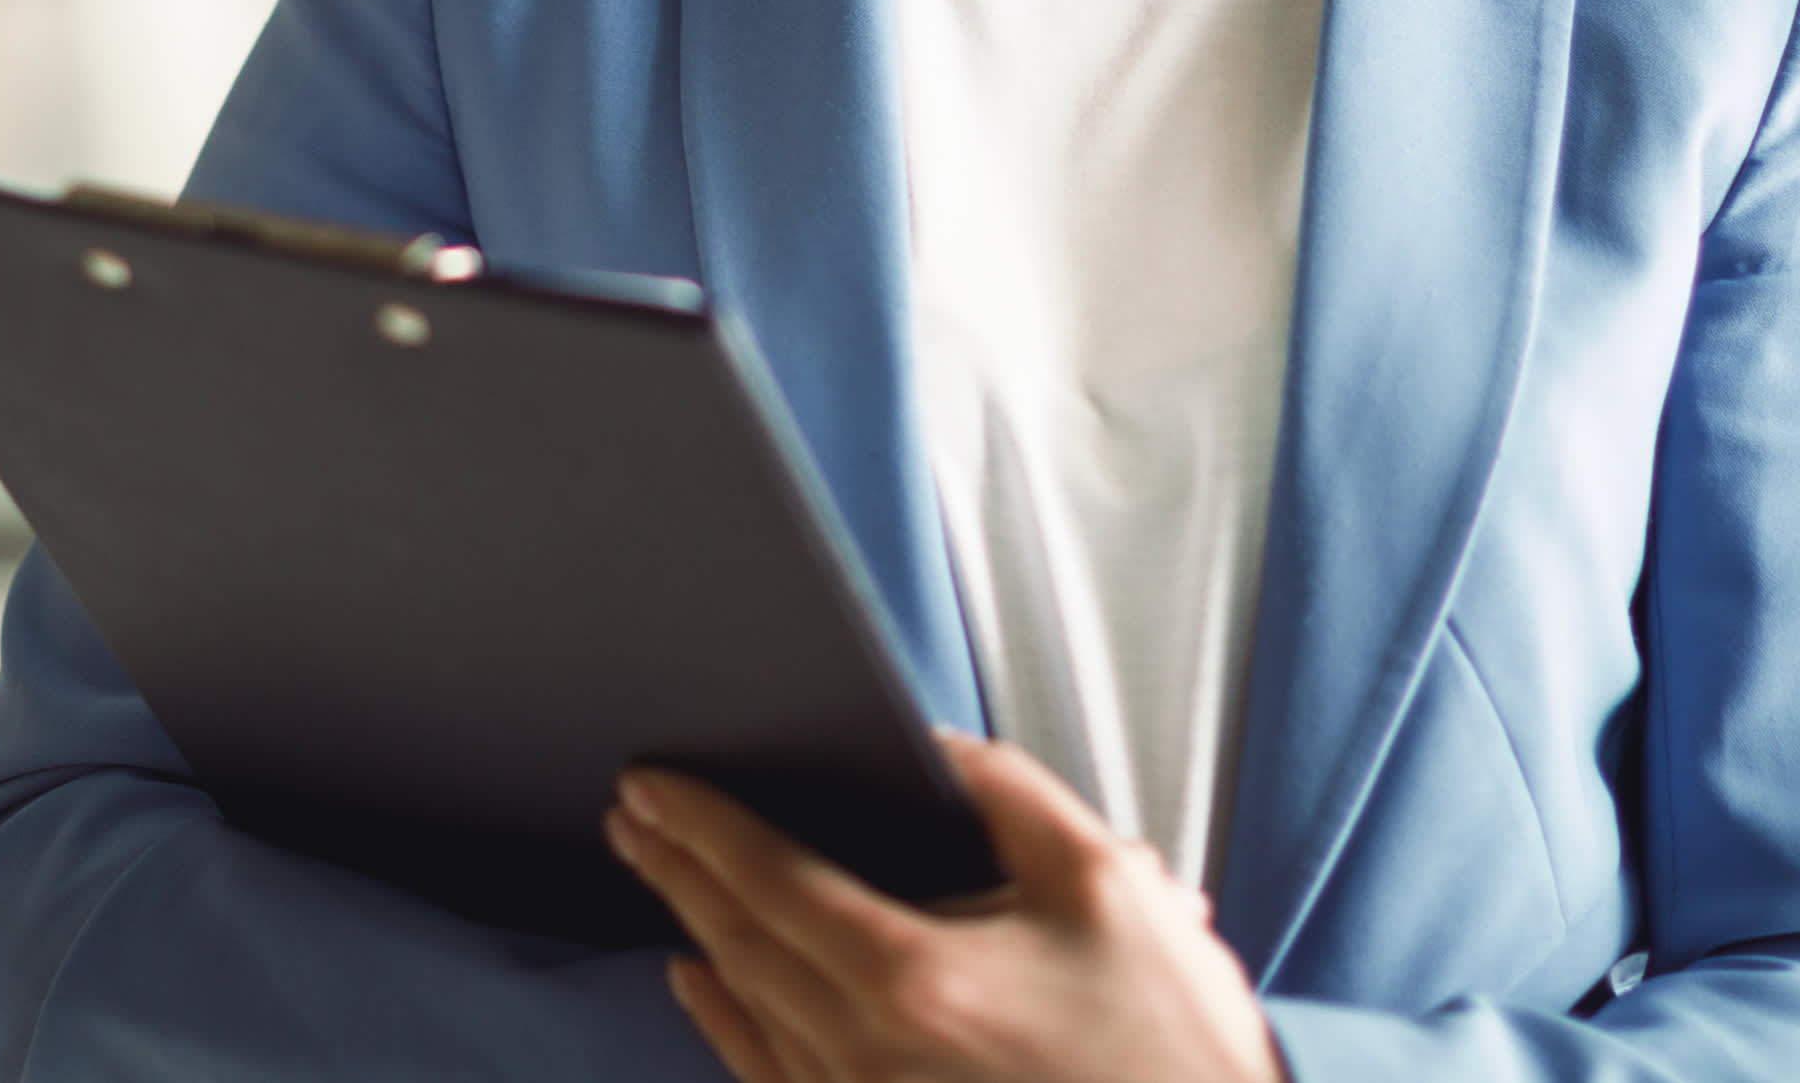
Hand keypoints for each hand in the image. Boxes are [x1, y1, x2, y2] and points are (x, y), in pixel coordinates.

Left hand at [605, 733, 1288, 1082]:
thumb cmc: (1167, 1042)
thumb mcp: (1107, 881)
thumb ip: (1009, 794)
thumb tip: (935, 749)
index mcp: (916, 978)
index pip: (770, 880)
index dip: (701, 823)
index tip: (650, 783)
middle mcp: (868, 1055)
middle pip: (739, 943)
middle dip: (678, 867)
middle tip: (632, 814)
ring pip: (746, 1010)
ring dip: (692, 930)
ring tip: (656, 872)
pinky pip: (772, 1076)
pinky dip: (724, 1022)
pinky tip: (702, 983)